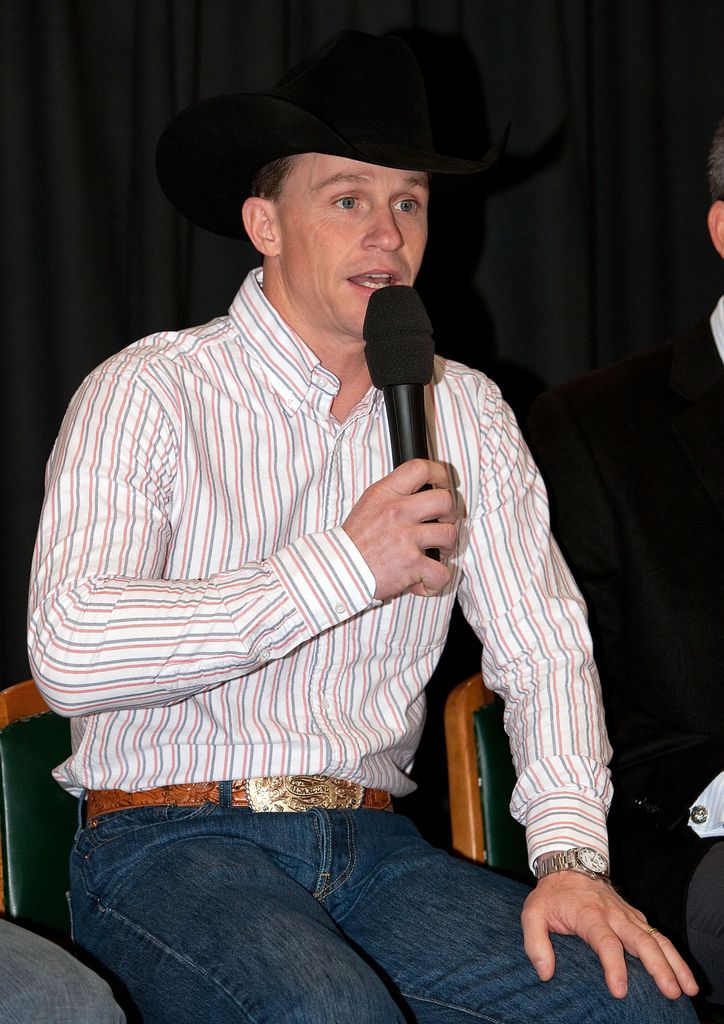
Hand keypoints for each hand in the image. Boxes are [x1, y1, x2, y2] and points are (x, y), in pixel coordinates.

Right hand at [342, 459, 457, 600]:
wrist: (338, 570)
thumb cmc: (354, 541)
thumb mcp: (368, 505)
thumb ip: (394, 496)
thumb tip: (422, 493)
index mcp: (385, 493)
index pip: (420, 468)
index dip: (439, 474)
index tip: (443, 485)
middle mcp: (397, 512)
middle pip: (444, 500)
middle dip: (450, 514)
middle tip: (444, 523)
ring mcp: (406, 538)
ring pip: (449, 533)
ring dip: (449, 546)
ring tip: (440, 552)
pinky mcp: (411, 564)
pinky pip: (441, 572)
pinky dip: (436, 581)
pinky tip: (425, 581)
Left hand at [521, 871, 698, 1000]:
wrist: (569, 864)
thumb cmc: (552, 895)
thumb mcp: (533, 913)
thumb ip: (535, 942)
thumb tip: (545, 972)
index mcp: (589, 914)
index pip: (605, 942)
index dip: (613, 966)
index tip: (620, 990)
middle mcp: (614, 914)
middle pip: (641, 940)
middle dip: (658, 967)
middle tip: (670, 991)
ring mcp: (628, 915)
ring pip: (656, 938)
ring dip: (674, 962)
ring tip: (687, 988)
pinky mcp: (635, 917)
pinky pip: (658, 935)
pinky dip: (673, 954)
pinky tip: (682, 974)